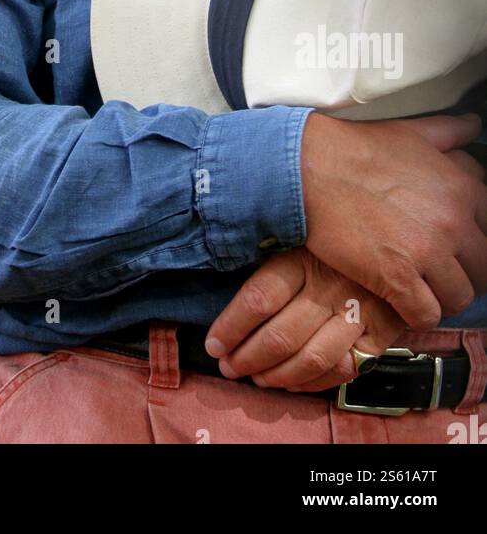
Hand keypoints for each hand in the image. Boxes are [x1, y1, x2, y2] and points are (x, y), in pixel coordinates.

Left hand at [204, 245, 406, 392]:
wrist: (398, 235)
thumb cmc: (335, 231)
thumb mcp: (300, 229)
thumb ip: (271, 250)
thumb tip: (226, 272)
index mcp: (304, 256)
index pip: (259, 298)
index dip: (231, 327)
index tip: (214, 344)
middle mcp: (330, 286)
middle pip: (281, 335)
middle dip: (247, 358)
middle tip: (229, 366)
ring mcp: (357, 312)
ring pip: (311, 358)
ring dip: (277, 375)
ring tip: (256, 378)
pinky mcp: (381, 333)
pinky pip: (344, 369)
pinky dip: (314, 382)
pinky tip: (291, 382)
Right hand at [298, 110, 486, 327]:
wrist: (309, 166)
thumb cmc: (357, 148)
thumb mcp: (412, 132)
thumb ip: (450, 131)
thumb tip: (471, 125)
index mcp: (462, 190)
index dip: (476, 246)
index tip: (460, 251)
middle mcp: (453, 223)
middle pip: (483, 272)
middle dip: (464, 275)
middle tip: (439, 272)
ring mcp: (427, 252)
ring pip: (459, 298)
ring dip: (441, 297)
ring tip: (420, 288)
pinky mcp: (396, 277)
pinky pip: (426, 315)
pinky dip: (415, 313)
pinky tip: (399, 299)